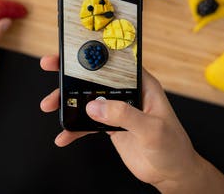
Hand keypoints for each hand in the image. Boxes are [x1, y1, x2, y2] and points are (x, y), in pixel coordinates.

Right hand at [40, 55, 223, 192]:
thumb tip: (95, 106)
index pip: (116, 63)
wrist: (171, 173)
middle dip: (71, 74)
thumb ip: (124, 116)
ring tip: (50, 105)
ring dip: (68, 102)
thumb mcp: (152, 129)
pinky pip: (87, 124)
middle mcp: (128, 94)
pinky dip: (74, 129)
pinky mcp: (111, 126)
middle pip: (95, 78)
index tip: (74, 50)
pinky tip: (64, 136)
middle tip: (51, 67)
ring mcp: (117, 110)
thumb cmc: (173, 146)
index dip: (95, 53)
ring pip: (87, 99)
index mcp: (142, 85)